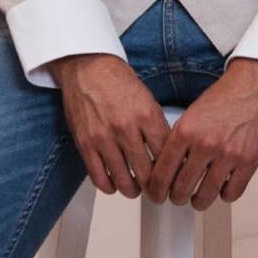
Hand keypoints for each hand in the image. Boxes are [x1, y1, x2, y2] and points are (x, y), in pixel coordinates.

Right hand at [49, 53, 169, 198]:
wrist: (88, 68)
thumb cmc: (118, 81)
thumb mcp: (147, 98)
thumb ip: (156, 125)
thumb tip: (167, 152)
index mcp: (146, 115)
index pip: (165, 154)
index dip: (170, 170)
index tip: (171, 176)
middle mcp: (126, 128)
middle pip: (146, 173)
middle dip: (153, 186)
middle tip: (155, 189)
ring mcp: (104, 138)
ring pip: (123, 180)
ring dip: (132, 190)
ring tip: (135, 189)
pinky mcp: (85, 144)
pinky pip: (99, 177)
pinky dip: (108, 186)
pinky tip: (114, 185)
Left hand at [146, 58, 257, 209]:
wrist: (255, 84)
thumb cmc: (225, 97)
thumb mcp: (192, 113)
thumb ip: (180, 140)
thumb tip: (167, 166)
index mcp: (186, 131)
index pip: (162, 172)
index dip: (156, 189)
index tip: (156, 193)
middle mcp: (206, 144)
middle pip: (181, 188)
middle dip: (176, 197)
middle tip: (177, 197)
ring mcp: (228, 154)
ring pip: (205, 195)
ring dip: (198, 201)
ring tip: (197, 198)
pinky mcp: (248, 161)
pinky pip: (231, 193)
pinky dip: (224, 195)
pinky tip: (221, 188)